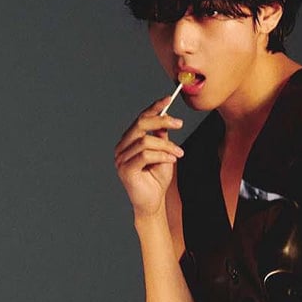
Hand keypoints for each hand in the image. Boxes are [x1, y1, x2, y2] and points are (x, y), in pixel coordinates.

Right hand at [113, 96, 184, 218]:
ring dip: (166, 145)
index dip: (154, 108)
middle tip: (179, 124)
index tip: (169, 99)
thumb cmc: (157, 179)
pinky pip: (145, 155)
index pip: (140, 119)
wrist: (153, 203)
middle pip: (140, 125)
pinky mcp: (125, 169)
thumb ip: (161, 136)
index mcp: (129, 141)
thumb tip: (165, 117)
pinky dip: (161, 155)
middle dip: (161, 121)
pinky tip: (172, 159)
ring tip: (179, 153)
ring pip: (145, 141)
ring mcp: (121, 158)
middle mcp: (122, 147)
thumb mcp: (163, 153)